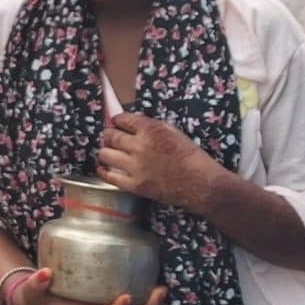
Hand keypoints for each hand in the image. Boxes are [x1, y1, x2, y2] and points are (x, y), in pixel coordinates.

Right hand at [6, 266, 165, 304]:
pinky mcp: (103, 302)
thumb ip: (36, 283)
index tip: (127, 297)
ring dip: (149, 304)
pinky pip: (128, 304)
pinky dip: (142, 296)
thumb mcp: (31, 292)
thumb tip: (45, 272)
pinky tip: (148, 278)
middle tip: (160, 290)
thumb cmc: (35, 299)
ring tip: (162, 287)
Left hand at [97, 113, 221, 212]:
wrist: (200, 183)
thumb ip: (150, 126)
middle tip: (110, 137)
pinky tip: (103, 168)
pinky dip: (103, 170)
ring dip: (105, 151)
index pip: (123, 119)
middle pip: (111, 136)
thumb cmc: (190, 156)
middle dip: (109, 135)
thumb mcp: (172, 131)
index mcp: (150, 130)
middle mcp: (139, 146)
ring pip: (105, 154)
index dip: (117, 121)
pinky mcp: (134, 185)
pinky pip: (109, 176)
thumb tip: (132, 123)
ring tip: (109, 152)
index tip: (116, 123)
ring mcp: (135, 166)